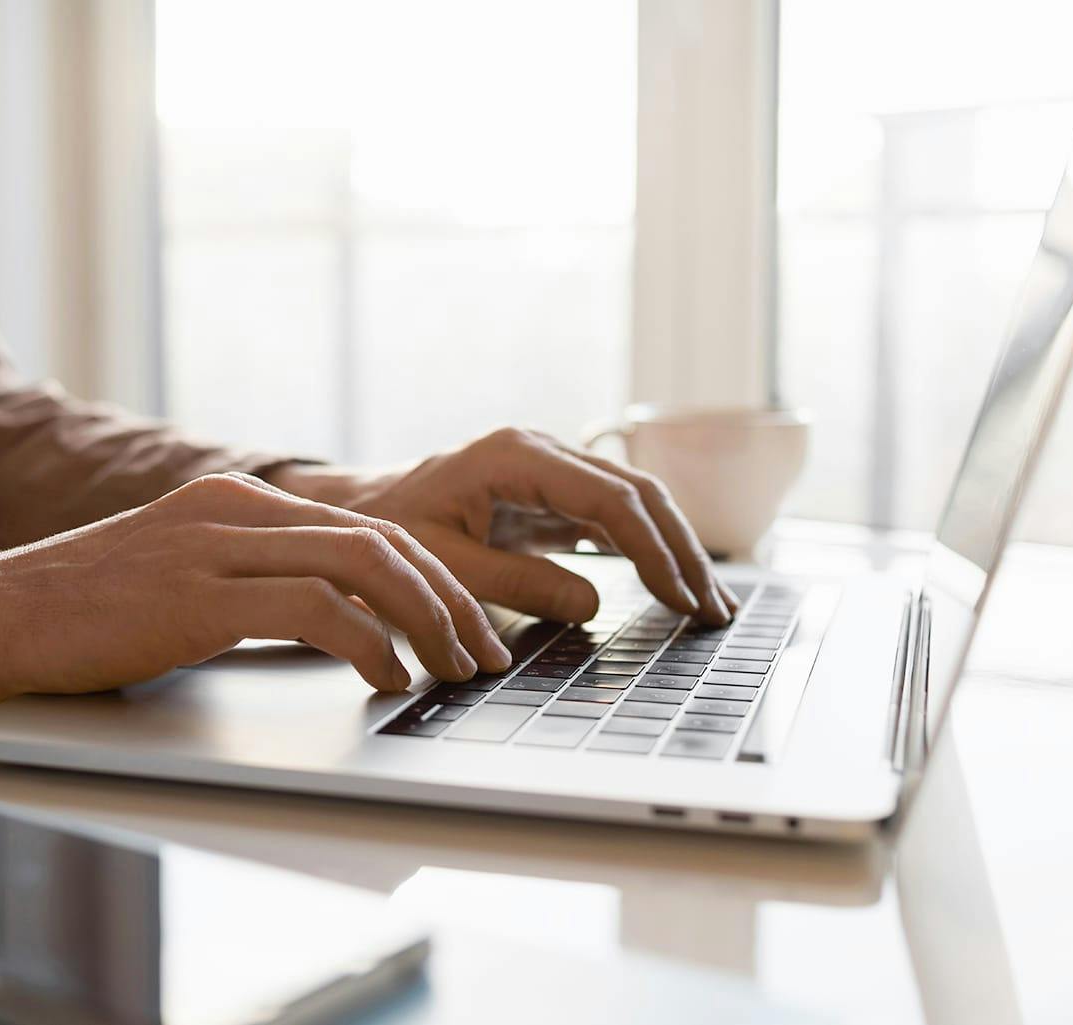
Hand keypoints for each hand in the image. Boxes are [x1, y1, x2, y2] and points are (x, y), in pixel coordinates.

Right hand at [0, 474, 511, 705]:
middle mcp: (235, 507)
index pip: (365, 525)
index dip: (430, 575)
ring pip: (362, 564)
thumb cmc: (80, 613)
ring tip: (453, 670)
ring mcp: (216, 545)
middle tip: (484, 652)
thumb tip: (331, 624)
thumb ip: (248, 581)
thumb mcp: (179, 578)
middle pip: (381, 539)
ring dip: (425, 621)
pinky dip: (368, 644)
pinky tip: (388, 679)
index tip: (466, 623)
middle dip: (448, 599)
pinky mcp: (198, 595)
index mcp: (236, 500)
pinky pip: (315, 609)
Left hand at [269, 428, 736, 625]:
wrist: (360, 510)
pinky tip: (672, 588)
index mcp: (517, 455)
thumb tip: (590, 604)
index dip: (653, 550)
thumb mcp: (443, 562)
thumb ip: (513, 582)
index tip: (679, 598)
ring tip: (706, 605)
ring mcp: (551, 470)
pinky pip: (614, 519)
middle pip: (638, 493)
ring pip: (635, 502)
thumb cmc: (389, 529)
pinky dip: (647, 552)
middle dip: (682, 551)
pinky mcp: (552, 495)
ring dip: (674, 551)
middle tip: (712, 610)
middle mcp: (543, 452)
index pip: (610, 499)